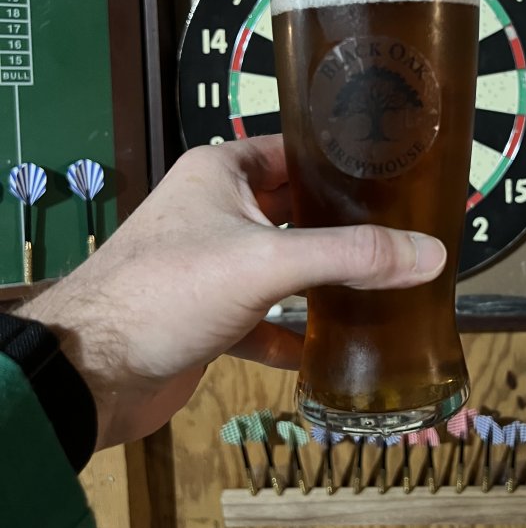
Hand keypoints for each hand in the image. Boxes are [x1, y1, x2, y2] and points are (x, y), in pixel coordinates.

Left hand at [19, 136, 446, 449]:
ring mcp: (209, 267)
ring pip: (280, 267)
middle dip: (342, 229)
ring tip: (382, 288)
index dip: (342, 164)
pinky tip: (325, 349)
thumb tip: (433, 254)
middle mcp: (214, 211)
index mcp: (221, 173)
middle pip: (294, 212)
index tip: (398, 179)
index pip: (294, 153)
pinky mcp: (206, 317)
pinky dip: (289, 333)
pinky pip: (260, 318)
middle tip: (404, 238)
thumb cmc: (170, 290)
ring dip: (320, 282)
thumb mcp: (267, 261)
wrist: (89, 374)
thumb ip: (350, 256)